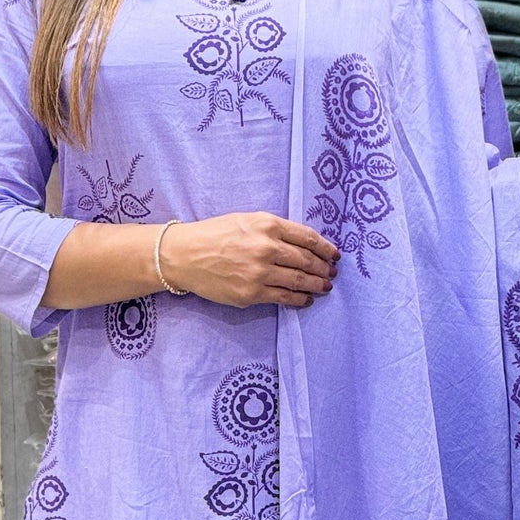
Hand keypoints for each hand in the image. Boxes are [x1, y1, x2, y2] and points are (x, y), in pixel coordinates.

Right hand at [161, 212, 338, 309]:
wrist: (185, 255)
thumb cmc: (215, 234)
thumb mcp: (247, 220)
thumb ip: (275, 229)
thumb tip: (304, 244)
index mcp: (267, 225)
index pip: (308, 238)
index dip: (326, 248)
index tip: (334, 255)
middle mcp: (266, 248)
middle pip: (307, 260)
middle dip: (323, 268)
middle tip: (331, 273)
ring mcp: (259, 273)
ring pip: (299, 281)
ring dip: (316, 285)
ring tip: (324, 286)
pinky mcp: (250, 294)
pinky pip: (283, 298)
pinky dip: (299, 299)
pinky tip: (306, 299)